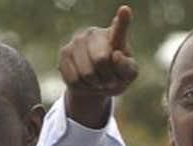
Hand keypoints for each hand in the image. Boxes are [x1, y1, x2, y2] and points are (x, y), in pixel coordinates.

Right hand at [58, 5, 138, 127]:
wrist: (96, 84)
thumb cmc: (116, 75)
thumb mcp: (127, 75)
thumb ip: (126, 67)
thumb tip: (115, 55)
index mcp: (115, 35)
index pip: (120, 27)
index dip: (123, 19)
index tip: (125, 11)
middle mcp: (95, 33)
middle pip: (101, 60)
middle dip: (106, 78)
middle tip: (109, 80)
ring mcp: (77, 40)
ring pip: (86, 73)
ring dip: (94, 84)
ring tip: (97, 81)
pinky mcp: (64, 52)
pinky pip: (74, 79)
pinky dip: (82, 87)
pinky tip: (84, 82)